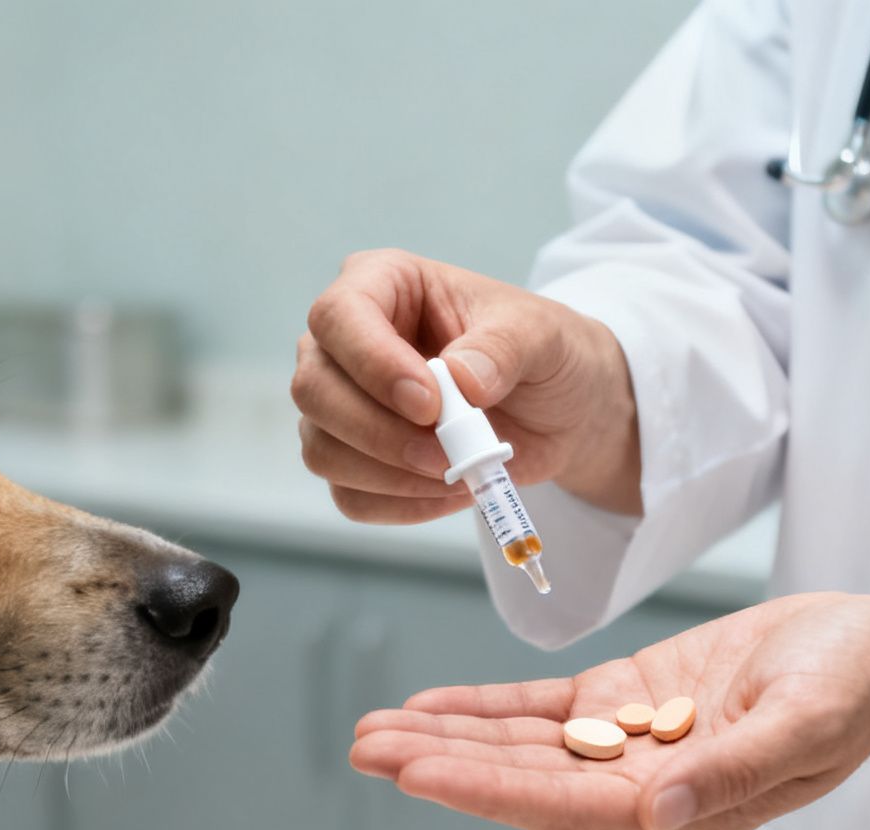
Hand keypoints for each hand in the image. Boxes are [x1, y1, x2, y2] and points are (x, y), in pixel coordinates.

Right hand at [291, 248, 640, 523]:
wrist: (556, 410)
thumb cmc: (539, 353)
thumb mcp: (541, 336)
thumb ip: (504, 347)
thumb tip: (463, 380)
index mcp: (381, 284)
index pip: (337, 316)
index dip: (373, 364)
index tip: (430, 404)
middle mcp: (345, 343)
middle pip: (313, 389)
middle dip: (379, 432)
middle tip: (445, 452)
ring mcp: (341, 405)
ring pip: (322, 450)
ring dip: (392, 475)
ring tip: (459, 471)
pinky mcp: (354, 461)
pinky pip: (350, 496)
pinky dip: (402, 505)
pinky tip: (451, 491)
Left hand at [349, 593, 869, 829]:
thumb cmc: (857, 688)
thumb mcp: (808, 722)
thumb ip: (733, 773)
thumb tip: (656, 817)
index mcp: (683, 808)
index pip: (561, 806)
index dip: (485, 791)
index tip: (417, 773)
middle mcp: (644, 787)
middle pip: (522, 780)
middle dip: (441, 765)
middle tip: (365, 750)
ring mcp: (631, 743)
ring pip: (520, 746)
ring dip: (448, 738)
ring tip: (374, 731)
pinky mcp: (630, 699)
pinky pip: (543, 709)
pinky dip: (486, 707)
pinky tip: (430, 705)